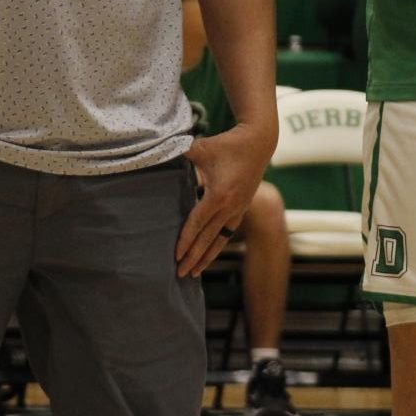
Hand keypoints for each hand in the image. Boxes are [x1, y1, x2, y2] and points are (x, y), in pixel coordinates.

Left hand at [177, 125, 269, 276]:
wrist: (259, 141)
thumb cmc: (227, 143)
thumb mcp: (201, 147)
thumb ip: (179, 153)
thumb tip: (156, 155)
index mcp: (219, 194)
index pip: (197, 223)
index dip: (185, 240)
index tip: (175, 256)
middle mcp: (230, 206)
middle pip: (208, 237)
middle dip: (194, 257)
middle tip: (180, 274)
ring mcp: (239, 208)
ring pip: (221, 239)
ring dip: (207, 256)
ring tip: (195, 272)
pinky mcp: (243, 207)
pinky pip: (229, 231)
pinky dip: (218, 244)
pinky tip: (210, 253)